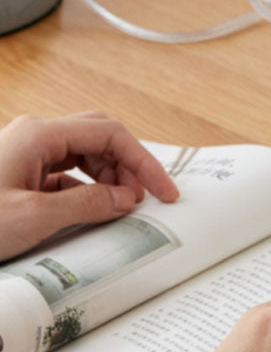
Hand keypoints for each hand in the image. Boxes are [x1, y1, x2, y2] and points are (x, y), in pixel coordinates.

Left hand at [0, 111, 178, 260]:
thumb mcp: (36, 216)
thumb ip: (87, 204)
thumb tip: (126, 199)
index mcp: (39, 136)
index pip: (109, 135)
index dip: (142, 162)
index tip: (164, 191)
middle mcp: (35, 138)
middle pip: (99, 138)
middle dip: (129, 167)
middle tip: (147, 200)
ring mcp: (29, 156)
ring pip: (85, 156)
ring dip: (110, 180)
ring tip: (123, 209)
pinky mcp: (25, 176)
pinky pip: (68, 177)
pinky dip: (90, 192)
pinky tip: (96, 213)